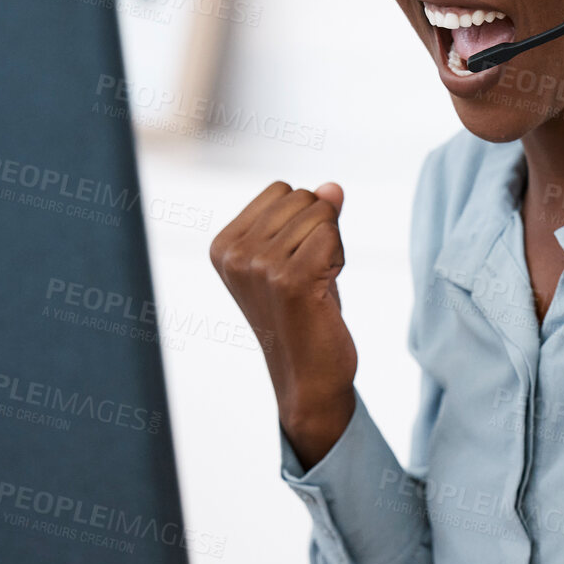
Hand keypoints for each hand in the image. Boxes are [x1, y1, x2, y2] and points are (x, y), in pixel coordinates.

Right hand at [209, 181, 355, 461]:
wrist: (308, 376)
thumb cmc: (304, 315)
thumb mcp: (298, 255)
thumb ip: (311, 216)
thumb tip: (334, 187)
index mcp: (224, 244)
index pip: (282, 189)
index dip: (303, 220)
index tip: (294, 262)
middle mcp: (235, 253)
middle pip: (303, 197)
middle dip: (320, 230)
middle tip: (309, 276)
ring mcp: (259, 266)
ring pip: (322, 214)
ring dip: (332, 248)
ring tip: (315, 285)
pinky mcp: (290, 279)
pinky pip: (332, 235)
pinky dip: (339, 260)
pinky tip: (324, 291)